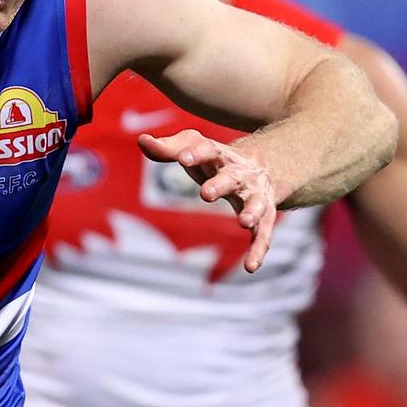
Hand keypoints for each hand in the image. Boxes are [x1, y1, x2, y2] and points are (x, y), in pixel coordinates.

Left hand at [137, 129, 277, 272]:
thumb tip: (141, 140)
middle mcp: (241, 174)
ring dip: (251, 212)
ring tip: (244, 222)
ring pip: (256, 203)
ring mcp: (255, 195)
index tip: (181, 158)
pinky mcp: (264, 218)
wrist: (265, 165)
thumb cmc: (216, 159)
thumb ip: (168, 148)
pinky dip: (258, 250)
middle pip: (232, 177)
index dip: (195, 153)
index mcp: (221, 155)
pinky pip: (263, 234)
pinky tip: (251, 266)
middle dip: (220, 184)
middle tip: (205, 193)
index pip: (208, 149)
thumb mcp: (194, 148)